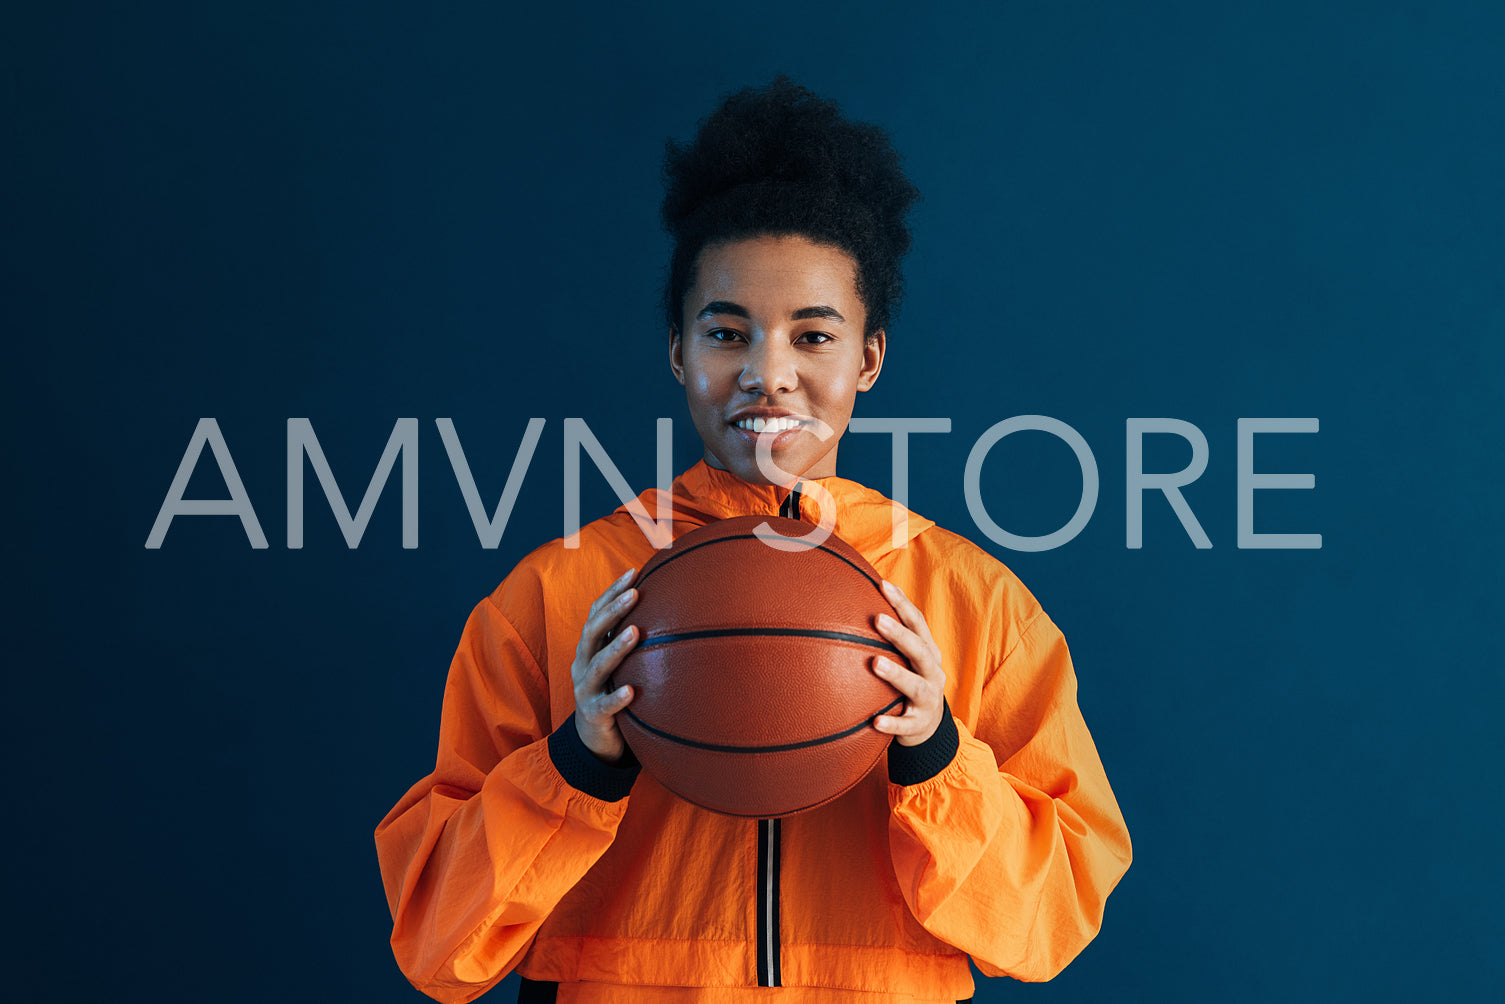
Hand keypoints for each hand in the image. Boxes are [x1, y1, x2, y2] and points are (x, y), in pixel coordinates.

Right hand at [571, 567, 639, 763]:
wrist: (594, 738)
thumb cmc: (612, 690)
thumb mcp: (619, 664)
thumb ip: (633, 640)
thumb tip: (671, 609)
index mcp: (589, 649)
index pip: (596, 614)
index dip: (611, 593)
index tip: (633, 572)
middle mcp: (583, 664)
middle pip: (592, 632)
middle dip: (613, 611)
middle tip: (635, 594)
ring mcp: (585, 690)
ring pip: (597, 666)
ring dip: (616, 648)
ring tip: (636, 632)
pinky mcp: (593, 715)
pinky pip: (605, 706)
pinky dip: (616, 697)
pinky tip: (631, 691)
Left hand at [871, 579, 947, 746]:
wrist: (927, 727)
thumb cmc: (910, 681)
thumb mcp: (907, 659)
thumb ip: (889, 637)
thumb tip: (853, 599)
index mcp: (929, 653)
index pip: (918, 624)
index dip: (903, 604)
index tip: (883, 585)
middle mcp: (933, 673)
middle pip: (920, 650)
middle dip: (900, 634)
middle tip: (877, 619)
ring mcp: (928, 700)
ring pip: (915, 686)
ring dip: (896, 674)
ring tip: (876, 663)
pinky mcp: (919, 725)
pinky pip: (906, 725)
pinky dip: (892, 724)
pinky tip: (875, 721)